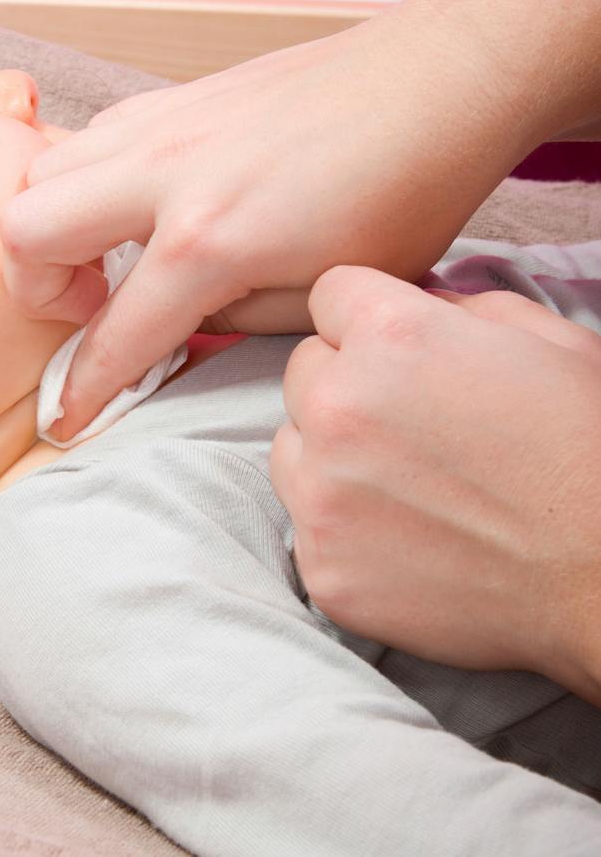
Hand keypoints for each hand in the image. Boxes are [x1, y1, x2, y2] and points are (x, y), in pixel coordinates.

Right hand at [1, 0, 544, 442]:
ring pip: (40, 170)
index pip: (115, 336)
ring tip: (104, 256)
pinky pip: (88, 135)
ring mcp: (164, 125)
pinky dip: (85, 177)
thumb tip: (179, 320)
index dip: (83, 391)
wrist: (435, 82)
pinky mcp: (176, 97)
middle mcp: (165, 176)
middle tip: (88, 310)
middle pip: (26, 229)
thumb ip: (231, 319)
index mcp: (209, 240)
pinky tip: (134, 202)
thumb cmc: (403, 190)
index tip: (66, 420)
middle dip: (36, 291)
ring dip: (52, 226)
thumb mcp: (325, 294)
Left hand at [271, 266, 600, 703]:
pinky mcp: (322, 565)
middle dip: (344, 383)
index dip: (364, 317)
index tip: (390, 347)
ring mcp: (322, 493)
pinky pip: (304, 521)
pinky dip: (342, 525)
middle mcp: (339, 407)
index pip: (329, 296)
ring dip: (330, 453)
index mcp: (391, 336)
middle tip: (408, 421)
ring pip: (291, 444)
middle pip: (303, 370)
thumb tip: (410, 304)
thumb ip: (455, 305)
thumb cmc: (587, 449)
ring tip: (406, 482)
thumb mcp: (543, 339)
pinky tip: (405, 536)